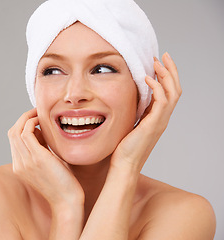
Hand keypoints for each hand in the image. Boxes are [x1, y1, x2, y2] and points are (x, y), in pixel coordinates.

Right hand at [7, 108, 83, 209]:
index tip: (37, 120)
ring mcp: (25, 161)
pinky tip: (42, 121)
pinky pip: (26, 133)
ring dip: (27, 118)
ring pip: (16, 131)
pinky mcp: (36, 158)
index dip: (24, 126)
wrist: (67, 202)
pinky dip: (32, 122)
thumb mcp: (48, 165)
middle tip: (36, 112)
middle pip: (12, 133)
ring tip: (39, 113)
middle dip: (22, 119)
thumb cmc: (63, 184)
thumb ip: (42, 150)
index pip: (14, 140)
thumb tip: (43, 133)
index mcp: (20, 167)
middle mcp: (19, 164)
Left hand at [110, 52, 181, 171]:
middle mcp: (162, 119)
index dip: (165, 76)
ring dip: (166, 75)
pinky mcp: (153, 125)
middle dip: (170, 70)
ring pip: (173, 93)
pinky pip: (161, 102)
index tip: (157, 62)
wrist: (124, 165)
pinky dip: (157, 88)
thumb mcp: (131, 125)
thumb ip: (135, 112)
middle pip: (175, 89)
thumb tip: (130, 99)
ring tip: (156, 62)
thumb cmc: (124, 148)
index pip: (168, 92)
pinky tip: (147, 79)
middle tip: (163, 55)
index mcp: (157, 118)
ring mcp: (160, 122)